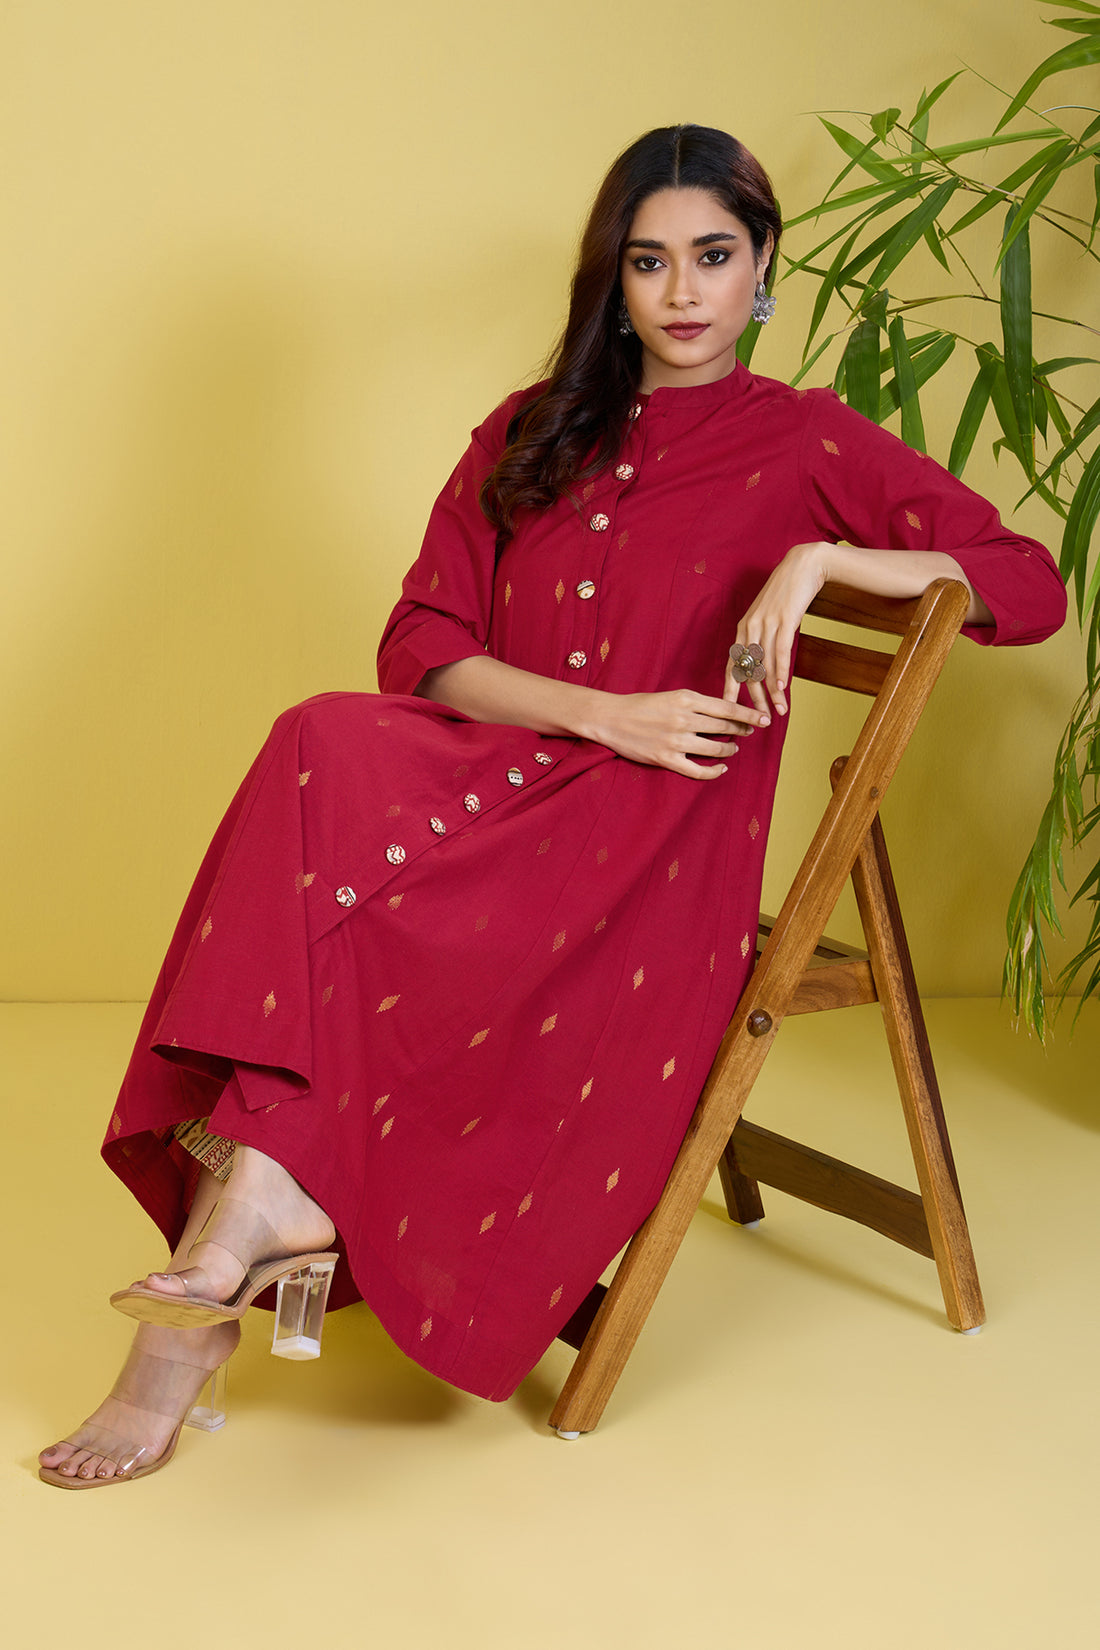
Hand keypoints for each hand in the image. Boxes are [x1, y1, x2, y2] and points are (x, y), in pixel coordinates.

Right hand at [584, 688, 770, 779]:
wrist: (610, 718)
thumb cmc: (640, 705)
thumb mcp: (671, 695)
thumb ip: (696, 703)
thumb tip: (723, 712)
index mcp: (686, 698)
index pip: (727, 708)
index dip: (749, 715)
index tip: (763, 719)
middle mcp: (684, 718)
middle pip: (725, 728)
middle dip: (742, 731)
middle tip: (750, 733)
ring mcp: (676, 740)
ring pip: (715, 749)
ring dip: (729, 750)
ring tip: (733, 749)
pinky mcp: (666, 759)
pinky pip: (698, 770)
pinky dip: (714, 771)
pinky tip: (721, 768)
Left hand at [726, 541, 830, 717]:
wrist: (803, 566)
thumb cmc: (787, 594)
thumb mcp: (769, 616)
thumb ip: (763, 638)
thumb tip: (763, 663)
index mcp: (743, 628)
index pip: (733, 665)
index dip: (730, 689)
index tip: (729, 711)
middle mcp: (750, 627)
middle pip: (748, 671)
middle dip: (753, 699)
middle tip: (759, 720)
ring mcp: (767, 623)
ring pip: (765, 666)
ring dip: (772, 692)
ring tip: (778, 711)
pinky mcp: (785, 619)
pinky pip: (780, 651)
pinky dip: (780, 670)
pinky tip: (782, 687)